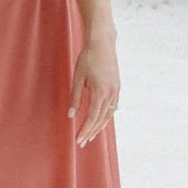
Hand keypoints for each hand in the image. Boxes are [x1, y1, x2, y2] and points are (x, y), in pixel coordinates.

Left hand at [70, 28, 120, 145]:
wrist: (103, 44)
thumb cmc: (87, 59)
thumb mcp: (77, 78)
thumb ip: (75, 97)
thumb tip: (70, 115)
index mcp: (100, 92)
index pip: (92, 117)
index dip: (85, 130)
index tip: (78, 140)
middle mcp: (111, 94)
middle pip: (101, 119)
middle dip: (91, 132)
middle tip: (82, 143)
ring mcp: (116, 91)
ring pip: (108, 115)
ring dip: (99, 126)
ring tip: (91, 136)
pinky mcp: (117, 88)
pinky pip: (112, 107)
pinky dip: (105, 116)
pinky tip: (99, 121)